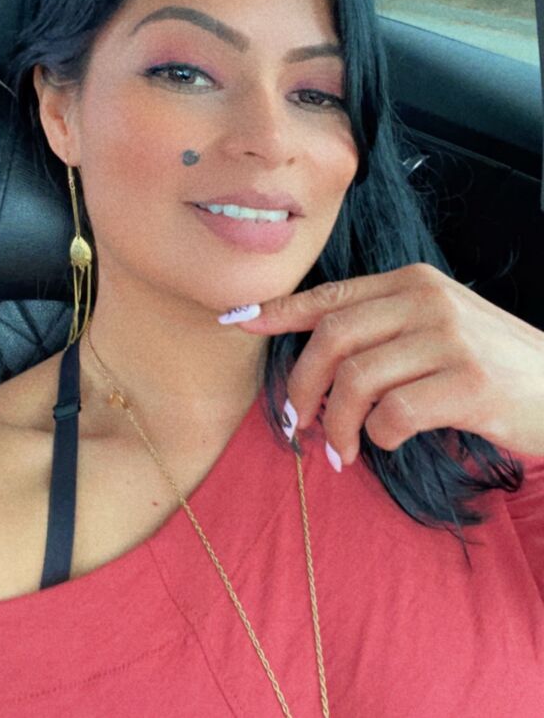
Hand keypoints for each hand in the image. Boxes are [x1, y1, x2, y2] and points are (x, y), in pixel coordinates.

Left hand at [229, 263, 543, 465]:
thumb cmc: (492, 364)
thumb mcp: (437, 328)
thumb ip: (383, 329)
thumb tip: (317, 354)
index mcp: (412, 283)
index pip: (333, 295)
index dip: (280, 310)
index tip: (239, 320)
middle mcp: (427, 301)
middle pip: (333, 338)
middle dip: (302, 385)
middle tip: (299, 423)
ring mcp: (450, 339)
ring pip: (356, 379)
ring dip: (338, 423)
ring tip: (344, 449)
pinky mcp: (469, 383)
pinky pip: (393, 413)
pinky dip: (378, 436)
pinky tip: (387, 442)